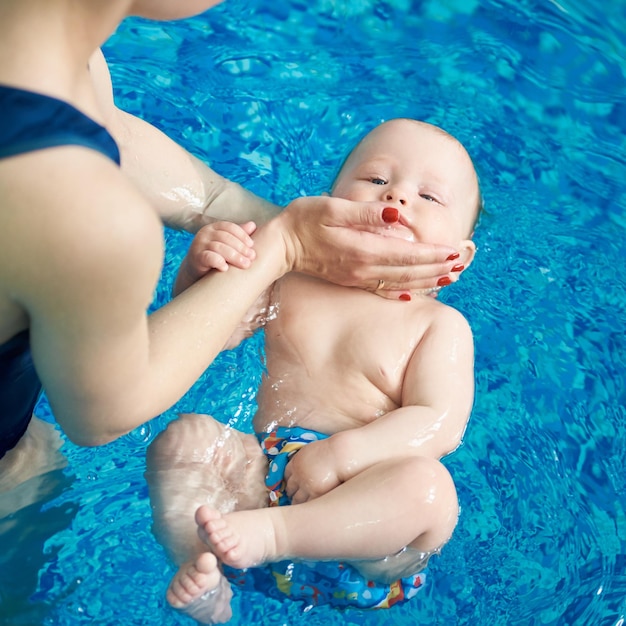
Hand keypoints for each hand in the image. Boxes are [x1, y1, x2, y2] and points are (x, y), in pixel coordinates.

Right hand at [174, 221, 256, 294]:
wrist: (196, 270)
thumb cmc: (215, 255)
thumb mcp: (227, 244)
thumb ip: (238, 235)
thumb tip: (253, 225)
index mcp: (214, 227)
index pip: (230, 227)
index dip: (242, 235)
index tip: (252, 245)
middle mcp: (205, 233)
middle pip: (226, 237)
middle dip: (241, 247)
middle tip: (252, 257)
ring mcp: (199, 244)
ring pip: (219, 247)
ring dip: (235, 256)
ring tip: (246, 264)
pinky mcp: (196, 257)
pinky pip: (208, 257)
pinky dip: (218, 261)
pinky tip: (226, 268)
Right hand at [276, 196, 460, 296]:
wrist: (281, 245)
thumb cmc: (304, 220)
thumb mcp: (332, 208)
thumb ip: (365, 213)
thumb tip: (396, 216)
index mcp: (362, 249)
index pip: (407, 255)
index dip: (433, 254)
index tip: (454, 252)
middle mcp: (363, 268)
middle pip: (408, 273)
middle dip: (437, 269)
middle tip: (461, 266)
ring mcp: (357, 278)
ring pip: (399, 283)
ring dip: (426, 281)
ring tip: (448, 278)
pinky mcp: (351, 281)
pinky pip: (383, 290)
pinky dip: (403, 291)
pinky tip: (415, 293)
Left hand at [283, 438, 340, 503]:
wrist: (340, 454)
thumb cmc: (331, 450)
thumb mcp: (312, 450)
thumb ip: (305, 459)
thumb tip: (306, 465)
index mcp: (296, 462)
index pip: (286, 474)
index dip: (288, 480)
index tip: (291, 485)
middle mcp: (298, 475)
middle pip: (290, 488)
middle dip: (291, 493)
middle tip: (293, 498)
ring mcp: (306, 485)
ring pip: (296, 498)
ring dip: (297, 502)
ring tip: (300, 507)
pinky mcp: (315, 493)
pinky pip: (307, 503)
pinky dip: (307, 507)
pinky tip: (309, 509)